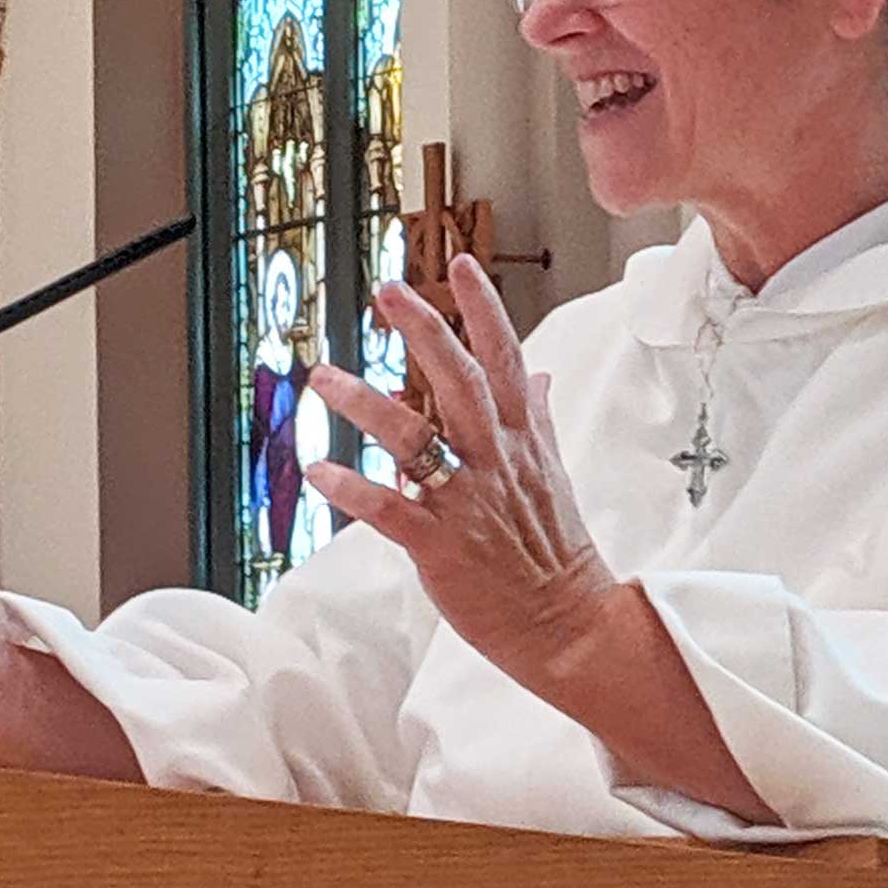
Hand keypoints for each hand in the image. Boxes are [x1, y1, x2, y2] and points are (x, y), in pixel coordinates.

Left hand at [303, 257, 615, 692]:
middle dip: (425, 331)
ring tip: (323, 378)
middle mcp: (494, 461)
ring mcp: (467, 502)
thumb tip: (540, 375)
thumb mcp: (553, 473)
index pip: (505, 358)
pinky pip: (390, 510)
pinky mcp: (440, 546)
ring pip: (414, 438)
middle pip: (459, 380)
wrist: (568, 625)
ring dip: (365, 404)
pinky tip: (318, 469)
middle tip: (387, 291)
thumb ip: (538, 418)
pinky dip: (353, 490)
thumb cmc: (555, 552)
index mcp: (522, 440)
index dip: (483, 308)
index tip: (460, 262)